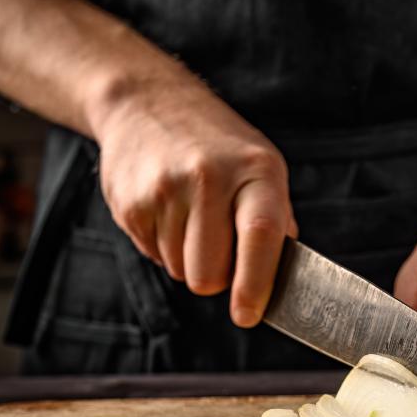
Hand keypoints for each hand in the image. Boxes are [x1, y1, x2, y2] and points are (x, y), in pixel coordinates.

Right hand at [92, 73, 296, 326]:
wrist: (146, 101)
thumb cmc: (217, 144)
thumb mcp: (261, 166)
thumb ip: (275, 221)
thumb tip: (286, 279)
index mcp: (255, 170)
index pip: (259, 234)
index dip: (255, 284)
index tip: (248, 315)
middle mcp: (209, 177)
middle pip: (209, 274)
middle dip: (217, 277)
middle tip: (219, 248)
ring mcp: (164, 189)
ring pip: (180, 271)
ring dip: (188, 258)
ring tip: (190, 215)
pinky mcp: (129, 202)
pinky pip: (152, 255)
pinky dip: (162, 245)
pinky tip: (167, 210)